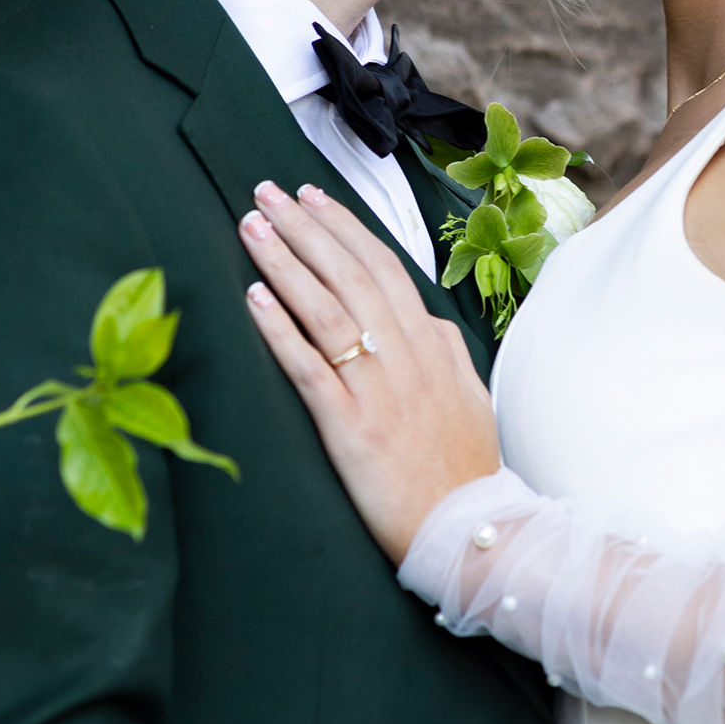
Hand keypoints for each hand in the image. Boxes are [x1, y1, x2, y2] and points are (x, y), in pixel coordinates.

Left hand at [239, 181, 499, 560]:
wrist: (473, 531)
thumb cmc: (465, 470)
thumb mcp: (470, 397)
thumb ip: (448, 354)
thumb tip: (428, 321)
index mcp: (431, 346)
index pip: (382, 267)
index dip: (343, 228)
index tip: (311, 196)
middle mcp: (405, 357)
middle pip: (349, 274)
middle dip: (305, 228)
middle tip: (266, 192)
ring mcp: (379, 391)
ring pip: (327, 309)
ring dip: (285, 262)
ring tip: (252, 227)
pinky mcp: (353, 429)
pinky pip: (311, 368)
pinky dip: (281, 329)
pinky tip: (253, 298)